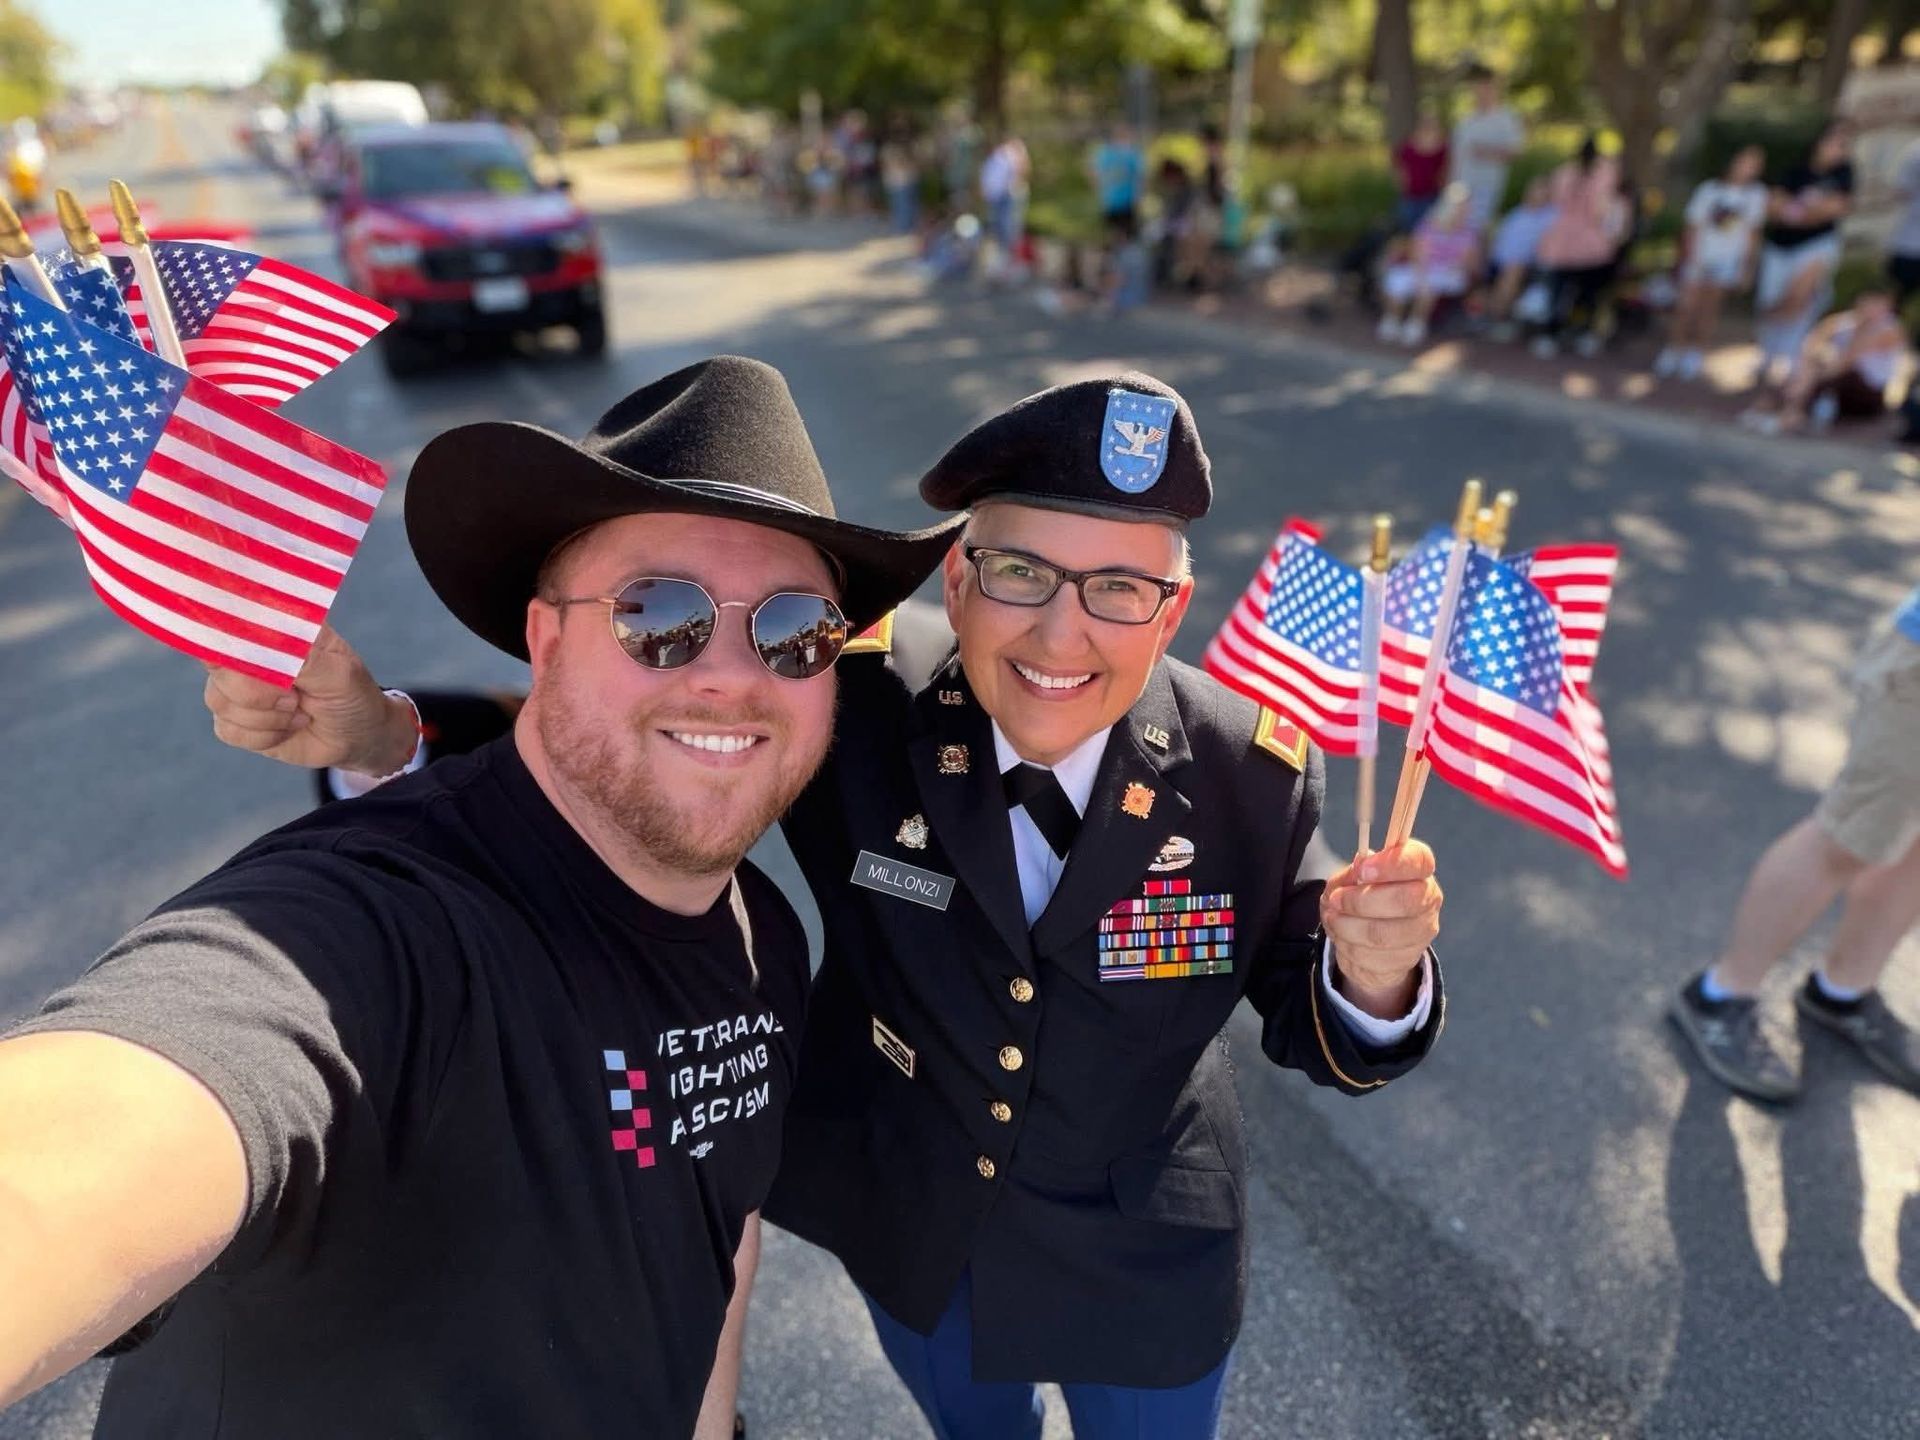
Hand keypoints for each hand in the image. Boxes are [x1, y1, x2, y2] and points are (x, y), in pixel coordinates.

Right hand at [202, 623, 417, 774]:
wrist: (357, 738)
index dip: (226, 634)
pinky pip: (227, 729)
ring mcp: (238, 684)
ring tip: (298, 712)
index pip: (230, 617)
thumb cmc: (352, 696)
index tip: (247, 658)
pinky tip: (287, 728)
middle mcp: (249, 651)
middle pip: (218, 664)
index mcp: (275, 627)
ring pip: (219, 700)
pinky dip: (263, 737)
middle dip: (259, 692)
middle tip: (295, 698)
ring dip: (267, 717)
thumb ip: (301, 655)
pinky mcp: (234, 717)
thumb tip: (263, 638)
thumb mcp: (339, 673)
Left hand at [1319, 839, 1442, 1019]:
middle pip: (1405, 901)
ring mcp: (1421, 933)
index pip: (1419, 860)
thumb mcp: (1350, 879)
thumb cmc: (1361, 896)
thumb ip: (1352, 873)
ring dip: (1348, 927)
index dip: (1391, 865)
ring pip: (1383, 935)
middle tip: (1336, 900)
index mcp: (1419, 869)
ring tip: (1333, 919)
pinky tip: (1341, 938)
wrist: (1367, 940)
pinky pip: (1372, 957)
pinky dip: (1348, 947)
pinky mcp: (1407, 960)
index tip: (1362, 870)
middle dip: (1361, 901)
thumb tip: (1358, 868)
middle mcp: (1428, 899)